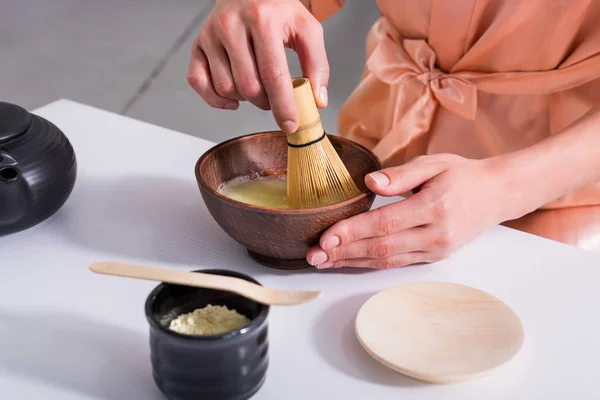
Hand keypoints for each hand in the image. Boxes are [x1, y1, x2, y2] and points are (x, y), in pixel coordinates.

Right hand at [187, 0, 328, 132]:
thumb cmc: (278, 10)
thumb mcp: (307, 28)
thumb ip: (318, 64)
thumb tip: (316, 100)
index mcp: (262, 19)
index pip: (273, 74)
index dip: (283, 105)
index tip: (291, 125)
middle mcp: (231, 26)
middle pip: (249, 86)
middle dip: (266, 102)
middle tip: (276, 98)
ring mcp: (210, 35)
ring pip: (226, 88)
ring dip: (245, 99)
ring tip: (257, 87)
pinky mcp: (197, 45)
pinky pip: (199, 82)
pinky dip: (215, 99)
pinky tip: (233, 97)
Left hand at [306, 154, 507, 268]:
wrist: (497, 194)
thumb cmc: (462, 174)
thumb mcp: (434, 163)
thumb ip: (401, 175)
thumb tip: (369, 182)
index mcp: (434, 207)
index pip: (384, 224)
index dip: (352, 232)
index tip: (325, 238)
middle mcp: (435, 235)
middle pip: (381, 248)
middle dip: (343, 253)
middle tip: (313, 256)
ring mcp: (435, 250)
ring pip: (386, 261)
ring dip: (352, 262)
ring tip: (324, 262)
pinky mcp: (434, 257)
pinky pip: (397, 263)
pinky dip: (370, 264)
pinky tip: (350, 261)